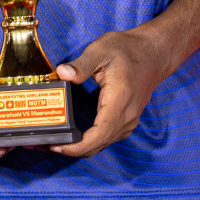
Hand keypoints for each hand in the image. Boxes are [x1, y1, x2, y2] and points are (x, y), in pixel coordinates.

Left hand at [50, 28, 170, 157]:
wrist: (153, 53)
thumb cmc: (128, 50)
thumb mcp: (101, 50)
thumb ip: (81, 65)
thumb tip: (62, 74)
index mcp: (119, 100)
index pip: (99, 134)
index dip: (77, 146)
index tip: (57, 146)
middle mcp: (126, 115)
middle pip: (98, 144)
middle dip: (72, 149)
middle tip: (45, 143)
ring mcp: (129, 120)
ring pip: (103, 143)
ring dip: (80, 147)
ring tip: (56, 140)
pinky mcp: (127, 120)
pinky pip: (107, 138)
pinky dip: (90, 142)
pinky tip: (74, 136)